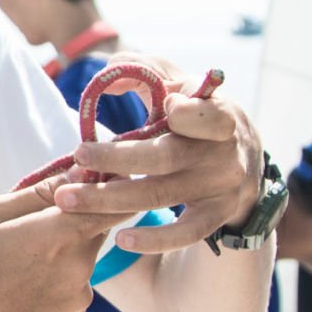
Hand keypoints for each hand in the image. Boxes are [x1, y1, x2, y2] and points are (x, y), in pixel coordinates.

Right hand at [0, 177, 132, 311]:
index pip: (110, 201)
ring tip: (19, 258)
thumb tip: (81, 172)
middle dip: (74, 218)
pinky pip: (76, 282)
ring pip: (84, 254)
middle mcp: (79, 267)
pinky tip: (23, 281)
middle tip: (30, 224)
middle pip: (97, 226)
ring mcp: (78, 296)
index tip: (84, 181)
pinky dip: (59, 275)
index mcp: (60, 234)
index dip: (102, 188)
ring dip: (64, 247)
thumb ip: (43, 191)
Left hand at [50, 79, 264, 253]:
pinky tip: (120, 240)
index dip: (187, 112)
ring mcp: (220, 187)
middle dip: (118, 158)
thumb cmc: (195, 112)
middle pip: (166, 157)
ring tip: (68, 198)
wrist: (243, 157)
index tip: (163, 106)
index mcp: (218, 114)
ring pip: (161, 195)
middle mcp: (223, 152)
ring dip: (111, 199)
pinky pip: (185, 234)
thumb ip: (145, 70)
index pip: (207, 114)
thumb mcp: (179, 83)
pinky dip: (155, 240)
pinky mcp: (215, 216)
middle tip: (77, 155)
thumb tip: (108, 77)